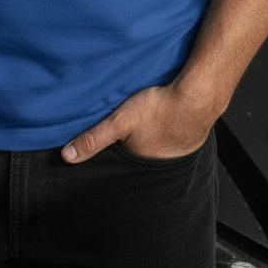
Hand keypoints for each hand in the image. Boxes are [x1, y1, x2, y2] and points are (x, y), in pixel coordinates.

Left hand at [61, 80, 215, 162]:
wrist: (199, 96)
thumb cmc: (162, 108)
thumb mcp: (120, 121)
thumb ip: (94, 138)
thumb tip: (67, 157)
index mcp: (140, 166)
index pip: (120, 170)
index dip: (112, 162)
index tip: (106, 156)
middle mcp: (158, 165)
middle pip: (136, 160)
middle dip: (129, 153)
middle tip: (126, 139)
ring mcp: (176, 154)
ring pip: (154, 150)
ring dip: (148, 142)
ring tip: (144, 131)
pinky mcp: (187, 140)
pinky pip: (170, 140)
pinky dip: (164, 133)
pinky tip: (161, 121)